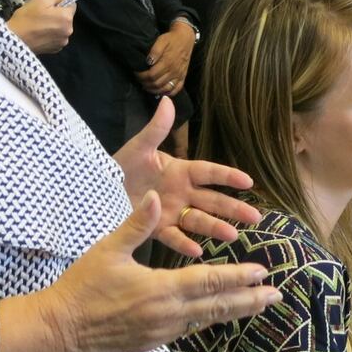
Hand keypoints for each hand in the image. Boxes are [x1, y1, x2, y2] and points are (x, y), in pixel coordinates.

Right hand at [6, 0, 76, 53]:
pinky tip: (39, 33)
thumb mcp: (40, 1)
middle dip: (57, 15)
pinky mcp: (55, 49)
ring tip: (39, 24)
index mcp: (67, 17)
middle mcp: (68, 31)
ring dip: (54, 25)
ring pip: (61, 28)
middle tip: (42, 14)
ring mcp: (62, 42)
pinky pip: (56, 38)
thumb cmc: (26, 19)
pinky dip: (50, 35)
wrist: (14, 39)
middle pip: (67, 18)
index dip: (62, 3)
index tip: (51, 4)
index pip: (72, 5)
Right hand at [35, 190, 280, 351]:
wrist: (59, 327)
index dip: (239, 276)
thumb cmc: (83, 284)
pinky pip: (189, 329)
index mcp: (160, 289)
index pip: (211, 281)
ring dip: (235, 311)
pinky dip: (209, 320)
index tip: (263, 271)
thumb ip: (139, 223)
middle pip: (218, 306)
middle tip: (276, 293)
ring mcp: (160, 332)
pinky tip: (218, 315)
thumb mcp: (109, 249)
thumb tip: (157, 196)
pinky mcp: (152, 342)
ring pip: (207, 320)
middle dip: (250, 299)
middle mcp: (167, 314)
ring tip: (258, 305)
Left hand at [113, 98, 263, 255]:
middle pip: (212, 200)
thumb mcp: (138, 147)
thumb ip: (156, 128)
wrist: (97, 191)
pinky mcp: (156, 229)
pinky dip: (184, 244)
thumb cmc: (120, 166)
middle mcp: (181, 193)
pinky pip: (173, 237)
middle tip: (255, 217)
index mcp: (179, 170)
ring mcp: (171, 212)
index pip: (209, 172)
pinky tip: (198, 251)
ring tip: (233, 236)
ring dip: (216, 227)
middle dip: (233, 208)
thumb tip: (167, 100)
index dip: (228, 176)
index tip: (248, 181)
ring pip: (198, 220)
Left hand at [136, 21, 195, 96]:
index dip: (142, 77)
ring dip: (154, 90)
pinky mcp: (183, 77)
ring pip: (165, 89)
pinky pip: (176, 90)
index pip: (151, 75)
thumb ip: (155, 51)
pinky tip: (160, 91)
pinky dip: (167, 93)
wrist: (186, 39)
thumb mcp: (161, 40)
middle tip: (140, 80)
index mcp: (167, 62)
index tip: (136, 74)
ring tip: (146, 86)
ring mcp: (179, 75)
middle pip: (156, 84)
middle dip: (145, 84)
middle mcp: (174, 71)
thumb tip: (148, 62)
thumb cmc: (171, 39)